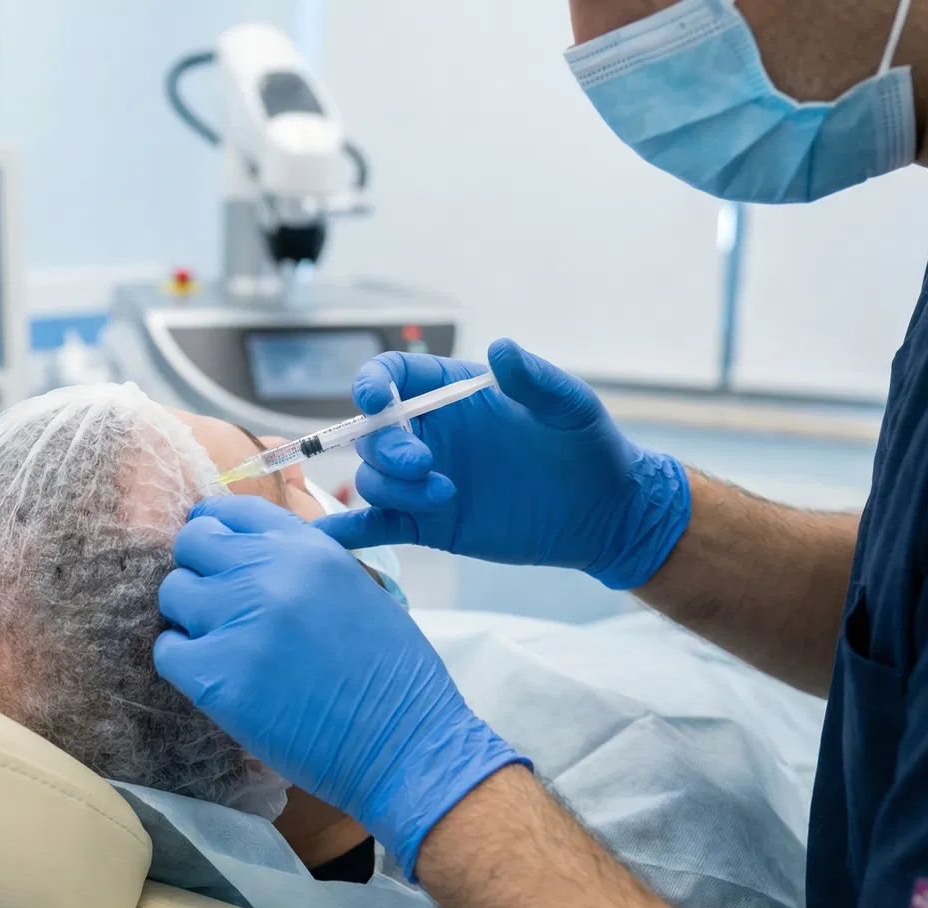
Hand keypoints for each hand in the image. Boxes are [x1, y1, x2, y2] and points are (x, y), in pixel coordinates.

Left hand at [154, 496, 526, 876]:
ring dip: (190, 617)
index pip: (230, 509)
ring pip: (173, 593)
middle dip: (200, 570)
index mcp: (306, 548)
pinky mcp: (215, 677)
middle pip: (192, 543)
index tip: (216, 553)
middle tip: (219, 605)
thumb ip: (299, 564)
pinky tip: (217, 676)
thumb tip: (244, 552)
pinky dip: (184, 662)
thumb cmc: (391, 675)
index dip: (216, 530)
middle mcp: (267, 572)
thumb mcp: (354, 588)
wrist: (404, 744)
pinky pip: (167, 651)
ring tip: (223, 644)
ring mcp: (237, 622)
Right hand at [313, 338, 690, 589]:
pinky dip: (346, 532)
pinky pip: (375, 525)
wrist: (603, 514)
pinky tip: (323, 540)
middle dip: (386, 449)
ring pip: (372, 480)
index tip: (377, 402)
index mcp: (451, 395)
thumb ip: (535, 379)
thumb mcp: (569, 407)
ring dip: (393, 489)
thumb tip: (501, 348)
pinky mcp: (426, 525)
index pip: (392, 377)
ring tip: (445, 499)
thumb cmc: (588, 448)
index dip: (372, 384)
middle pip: (372, 434)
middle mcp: (428, 435)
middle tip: (424, 467)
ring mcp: (423, 481)